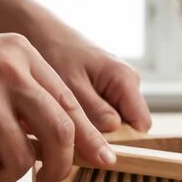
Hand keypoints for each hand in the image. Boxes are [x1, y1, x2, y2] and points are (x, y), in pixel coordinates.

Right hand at [0, 24, 115, 181]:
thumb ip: (30, 94)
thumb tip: (62, 143)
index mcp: (23, 57)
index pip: (71, 105)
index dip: (90, 138)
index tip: (103, 159)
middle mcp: (9, 74)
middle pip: (60, 133)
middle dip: (61, 167)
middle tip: (50, 180)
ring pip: (21, 159)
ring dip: (6, 172)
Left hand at [37, 36, 151, 132]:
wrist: (40, 31)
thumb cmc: (54, 51)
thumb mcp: (71, 85)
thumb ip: (94, 110)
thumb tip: (114, 133)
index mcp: (126, 80)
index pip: (141, 125)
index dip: (124, 143)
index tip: (96, 150)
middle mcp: (128, 84)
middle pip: (129, 127)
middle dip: (106, 138)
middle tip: (74, 141)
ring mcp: (118, 88)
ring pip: (116, 124)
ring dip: (94, 131)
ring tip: (67, 126)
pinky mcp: (106, 91)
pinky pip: (104, 115)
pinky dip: (88, 122)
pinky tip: (68, 117)